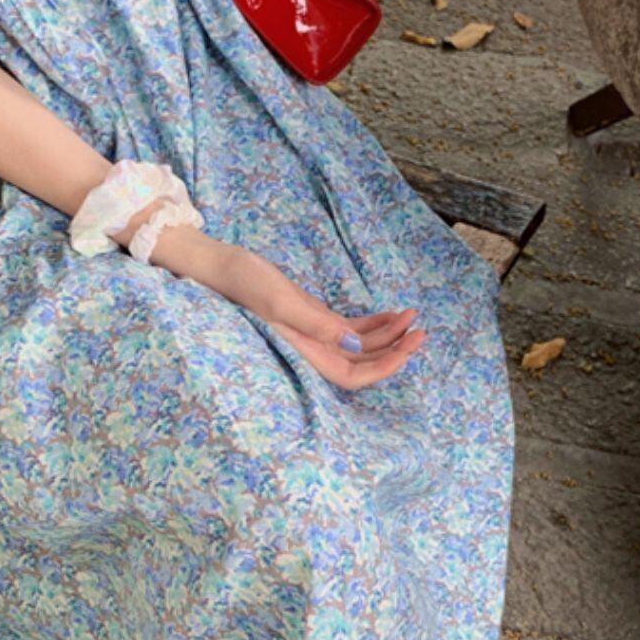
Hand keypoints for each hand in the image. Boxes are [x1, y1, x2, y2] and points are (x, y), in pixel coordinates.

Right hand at [140, 221, 427, 389]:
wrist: (217, 265)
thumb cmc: (242, 282)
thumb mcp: (280, 300)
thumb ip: (317, 325)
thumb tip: (356, 346)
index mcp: (302, 351)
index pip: (353, 375)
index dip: (385, 367)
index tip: (410, 345)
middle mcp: (309, 349)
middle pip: (361, 364)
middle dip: (395, 351)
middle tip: (422, 331)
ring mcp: (311, 334)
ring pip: (358, 346)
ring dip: (387, 335)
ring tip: (413, 318)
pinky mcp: (310, 317)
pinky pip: (347, 328)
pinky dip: (371, 323)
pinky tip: (391, 313)